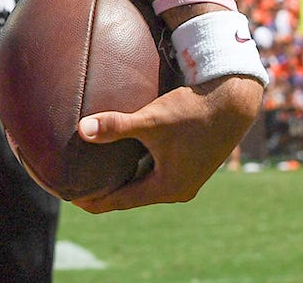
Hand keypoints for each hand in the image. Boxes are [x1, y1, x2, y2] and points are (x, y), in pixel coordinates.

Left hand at [70, 73, 263, 211]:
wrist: (232, 101)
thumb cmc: (192, 112)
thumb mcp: (152, 120)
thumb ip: (117, 126)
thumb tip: (82, 129)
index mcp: (168, 187)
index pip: (121, 202)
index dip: (94, 200)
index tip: (70, 197)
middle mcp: (178, 189)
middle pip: (132, 195)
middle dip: (106, 190)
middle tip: (77, 183)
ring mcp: (187, 179)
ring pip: (145, 183)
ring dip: (123, 177)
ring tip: (96, 170)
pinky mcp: (191, 165)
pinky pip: (157, 172)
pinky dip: (138, 167)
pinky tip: (124, 154)